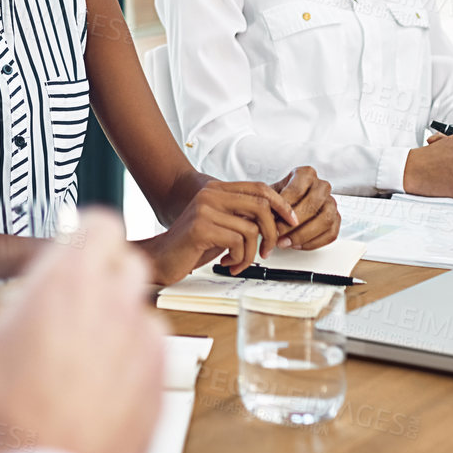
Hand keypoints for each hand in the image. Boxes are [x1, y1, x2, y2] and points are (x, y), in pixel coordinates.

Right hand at [0, 209, 163, 452]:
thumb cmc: (9, 424)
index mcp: (67, 282)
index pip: (98, 222)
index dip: (82, 229)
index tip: (67, 243)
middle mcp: (114, 304)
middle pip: (125, 260)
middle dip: (101, 271)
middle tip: (69, 296)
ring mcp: (142, 345)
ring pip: (140, 309)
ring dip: (117, 318)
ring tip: (81, 345)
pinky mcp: (157, 384)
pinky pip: (152, 354)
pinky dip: (131, 360)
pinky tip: (99, 382)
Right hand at [141, 180, 297, 283]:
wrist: (161, 258)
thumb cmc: (192, 245)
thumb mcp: (221, 226)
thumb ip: (241, 217)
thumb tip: (275, 220)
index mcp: (216, 190)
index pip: (258, 188)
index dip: (280, 204)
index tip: (291, 221)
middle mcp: (210, 194)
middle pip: (260, 206)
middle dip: (272, 232)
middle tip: (268, 250)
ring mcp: (205, 209)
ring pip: (251, 230)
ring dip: (251, 253)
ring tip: (239, 262)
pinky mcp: (201, 228)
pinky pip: (238, 243)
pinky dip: (239, 259)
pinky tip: (227, 264)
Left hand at [271, 166, 339, 249]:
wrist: (286, 205)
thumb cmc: (278, 198)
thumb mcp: (270, 194)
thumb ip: (269, 203)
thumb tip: (265, 218)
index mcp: (306, 174)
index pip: (297, 189)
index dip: (284, 207)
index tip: (271, 219)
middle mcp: (322, 186)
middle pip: (313, 205)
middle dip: (293, 223)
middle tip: (277, 234)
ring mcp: (331, 203)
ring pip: (325, 220)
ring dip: (303, 235)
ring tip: (285, 243)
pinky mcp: (336, 219)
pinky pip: (330, 234)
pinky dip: (313, 243)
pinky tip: (296, 245)